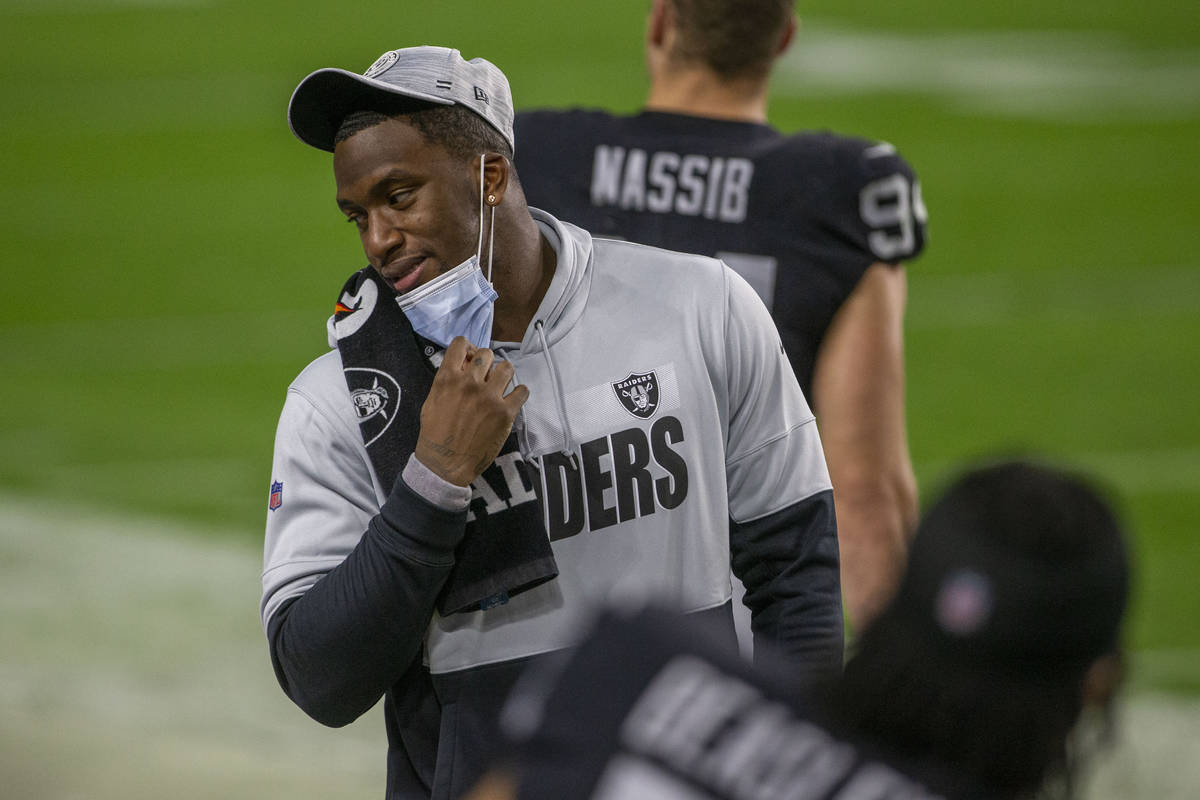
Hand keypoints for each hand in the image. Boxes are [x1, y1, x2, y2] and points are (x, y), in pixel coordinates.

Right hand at [415, 336, 529, 486]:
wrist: (445, 464)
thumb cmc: (435, 435)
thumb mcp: (431, 401)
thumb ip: (446, 381)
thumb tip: (460, 368)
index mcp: (448, 378)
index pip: (460, 344)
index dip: (467, 347)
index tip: (470, 357)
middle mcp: (470, 383)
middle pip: (486, 354)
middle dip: (486, 363)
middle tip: (485, 376)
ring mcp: (489, 397)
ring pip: (506, 367)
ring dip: (503, 375)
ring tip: (500, 386)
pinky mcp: (505, 413)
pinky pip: (522, 391)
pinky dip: (519, 393)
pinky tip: (512, 399)